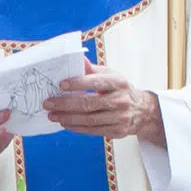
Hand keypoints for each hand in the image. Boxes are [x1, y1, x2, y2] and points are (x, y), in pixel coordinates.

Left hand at [45, 73, 162, 145]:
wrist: (142, 111)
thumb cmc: (120, 90)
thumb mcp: (111, 75)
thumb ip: (93, 70)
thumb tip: (78, 58)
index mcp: (118, 83)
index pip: (96, 82)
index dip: (78, 84)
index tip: (61, 85)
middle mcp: (120, 100)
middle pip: (88, 104)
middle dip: (65, 104)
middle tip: (49, 103)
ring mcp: (119, 118)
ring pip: (88, 120)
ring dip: (67, 118)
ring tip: (53, 115)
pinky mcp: (116, 131)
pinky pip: (92, 130)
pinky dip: (76, 127)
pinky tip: (65, 123)